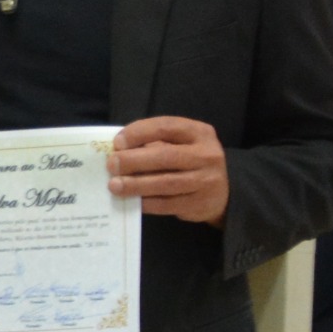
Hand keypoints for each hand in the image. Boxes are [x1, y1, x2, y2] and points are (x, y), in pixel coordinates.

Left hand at [109, 116, 228, 223]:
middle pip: (166, 156)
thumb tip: (117, 150)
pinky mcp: (199, 203)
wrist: (220, 194)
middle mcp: (207, 155)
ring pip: (165, 182)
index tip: (117, 142)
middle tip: (112, 165)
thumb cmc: (189, 163)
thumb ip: (153, 144)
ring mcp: (206, 180)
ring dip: (136, 184)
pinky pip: (167, 204)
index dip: (139, 133)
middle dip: (134, 160)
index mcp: (199, 133)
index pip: (166, 127)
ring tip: (114, 185)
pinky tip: (132, 201)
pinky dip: (146, 203)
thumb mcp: (180, 145)